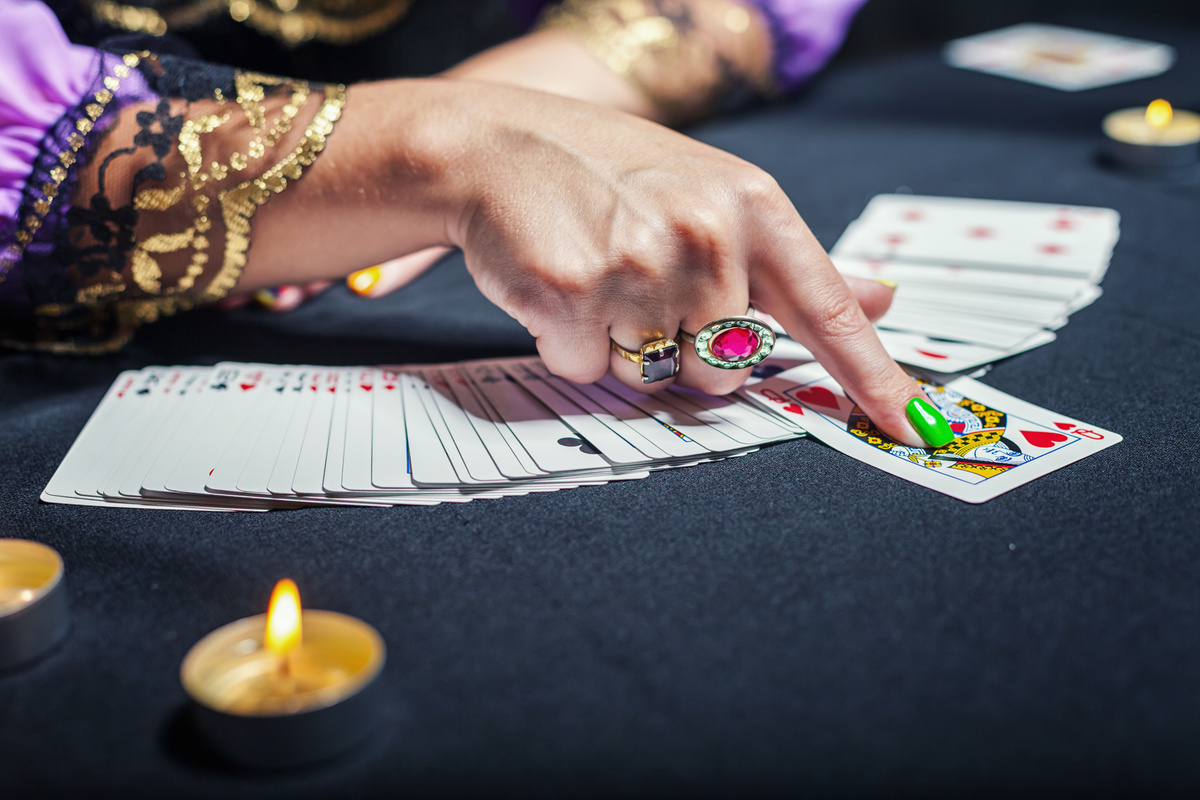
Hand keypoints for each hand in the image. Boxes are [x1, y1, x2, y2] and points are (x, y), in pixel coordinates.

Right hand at [425, 80, 935, 446]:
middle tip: (644, 285)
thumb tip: (882, 298)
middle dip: (683, 350)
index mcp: (754, 208)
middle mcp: (706, 235)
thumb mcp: (717, 197)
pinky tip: (559, 285)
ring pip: (652, 377)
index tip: (915, 427)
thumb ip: (797, 265)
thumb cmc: (613, 175)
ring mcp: (638, 264)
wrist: (499, 146)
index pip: (828, 311)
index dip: (873, 377)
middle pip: (724, 371)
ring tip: (600, 277)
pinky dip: (568, 343)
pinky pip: (586, 369)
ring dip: (623, 347)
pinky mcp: (571, 290)